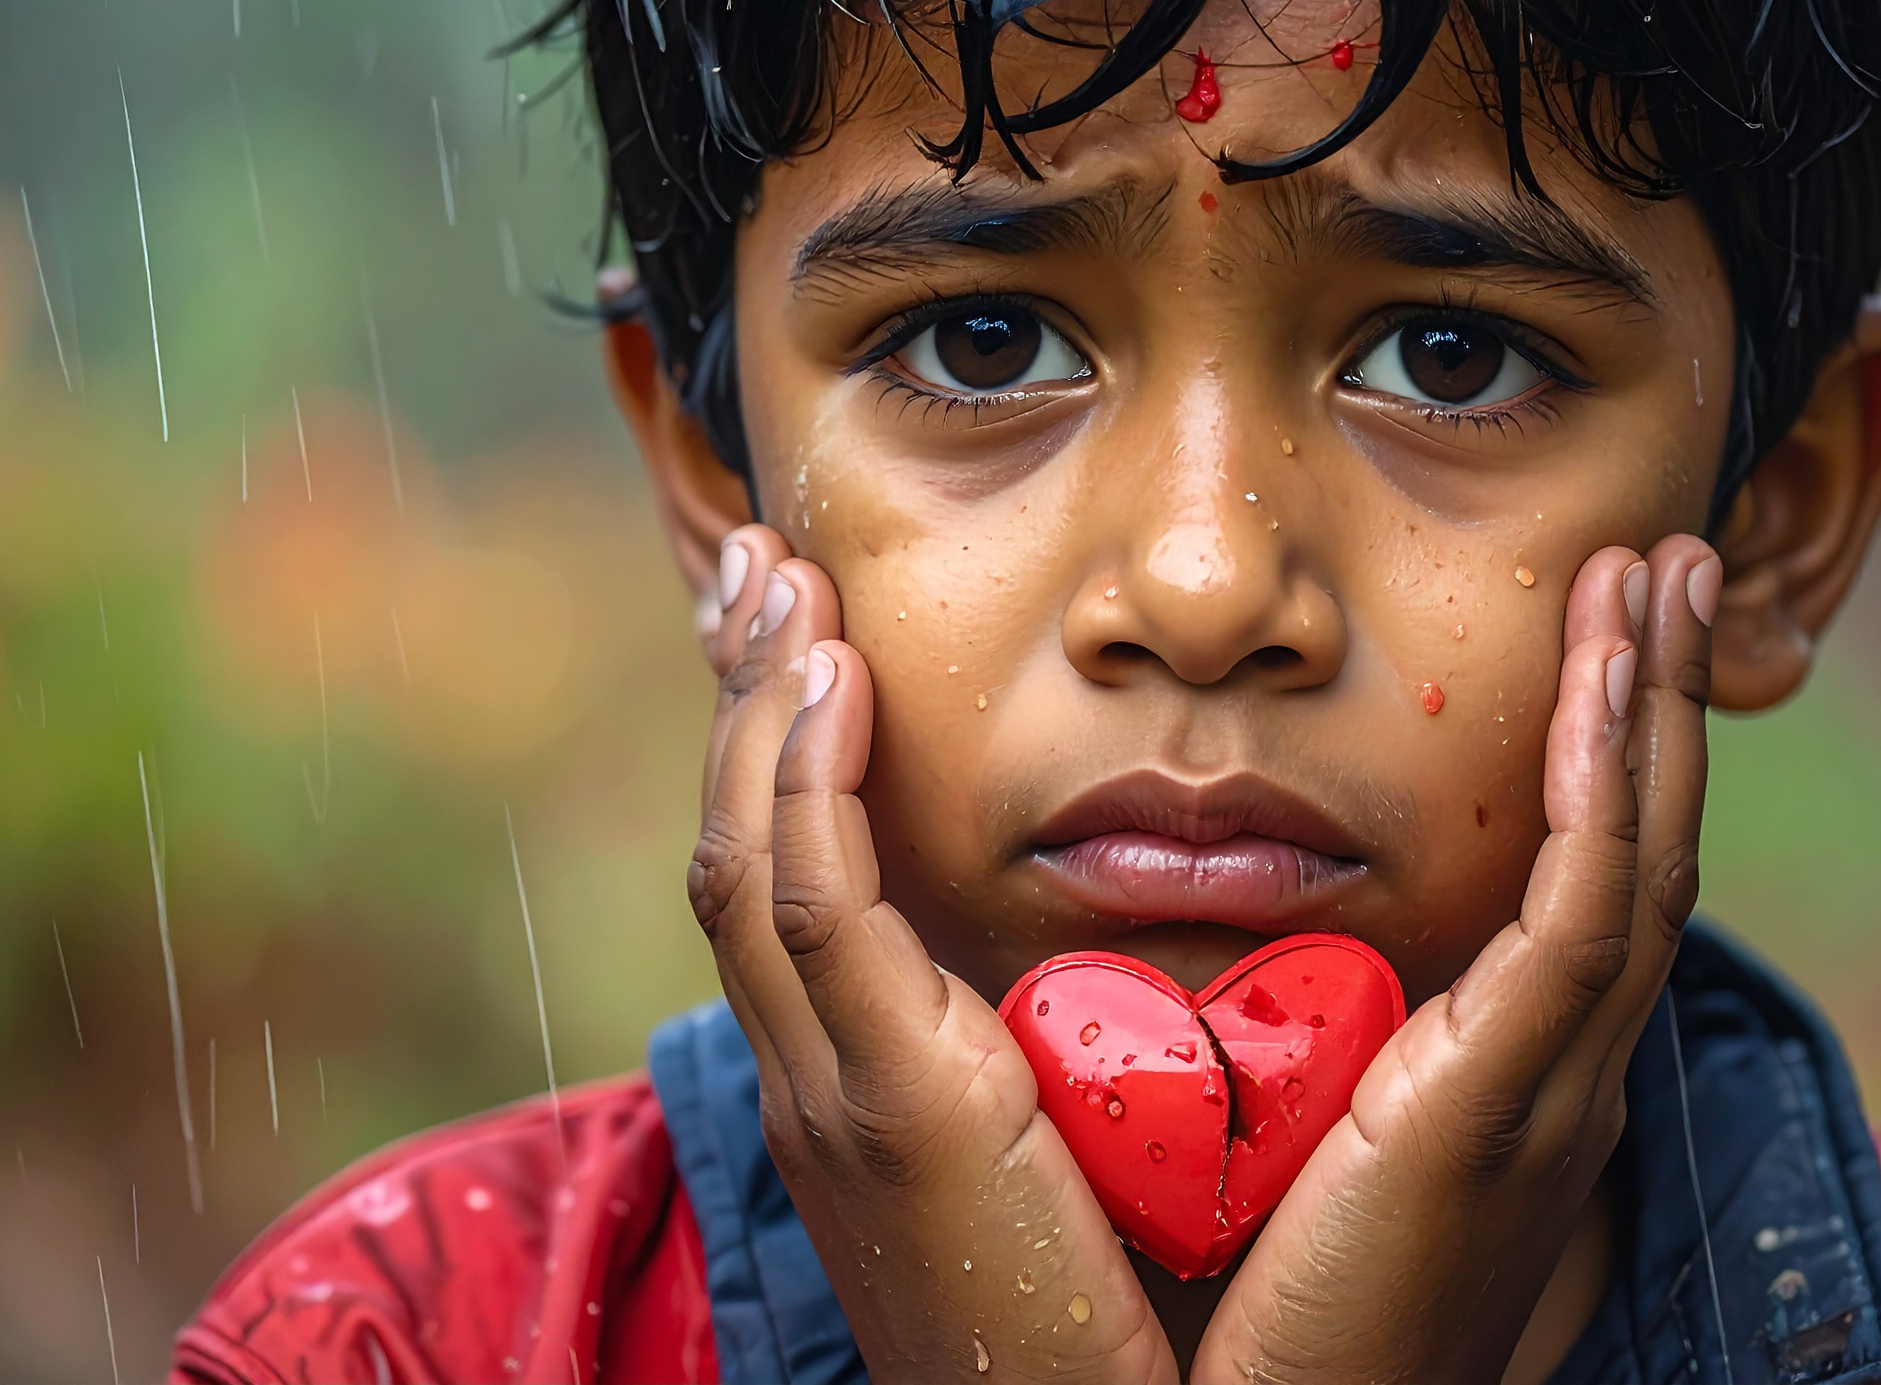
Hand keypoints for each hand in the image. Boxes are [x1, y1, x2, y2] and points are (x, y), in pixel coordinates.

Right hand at [688, 525, 1177, 1382]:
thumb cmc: (1124, 1333)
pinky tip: (831, 677)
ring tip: (786, 583)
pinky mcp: (888, 1108)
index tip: (813, 643)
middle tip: (766, 572)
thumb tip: (1142, 983)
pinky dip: (803, 780)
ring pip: (748, 859)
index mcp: (864, 1095)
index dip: (785, 759)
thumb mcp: (1082, 1168)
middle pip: (738, 850)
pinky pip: (808, 906)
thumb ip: (1081, 1065)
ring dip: (760, 710)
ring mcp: (835, 1095)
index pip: (792, 890)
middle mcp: (820, 1085)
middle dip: (744, 703)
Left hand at [1191, 536, 1718, 1384]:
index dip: (1604, 759)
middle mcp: (1556, 1082)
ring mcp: (1552, 1094)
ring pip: (1638, 861)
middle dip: (1655, 702)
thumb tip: (1218, 979)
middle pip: (1637, 852)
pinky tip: (1609, 680)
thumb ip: (1282, 1054)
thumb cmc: (1241, 1325)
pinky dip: (1612, 789)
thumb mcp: (1278, 1153)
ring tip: (1657, 576)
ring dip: (1651, 708)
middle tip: (1661, 567)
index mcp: (1505, 1088)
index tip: (1596, 636)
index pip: (1581, 890)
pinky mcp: (1508, 1106)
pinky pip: (1589, 917)